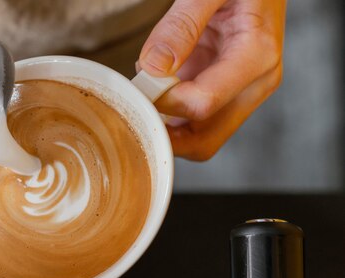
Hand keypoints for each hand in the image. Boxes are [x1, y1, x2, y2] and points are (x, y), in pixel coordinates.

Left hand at [138, 0, 285, 160]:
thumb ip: (182, 23)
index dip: (164, 100)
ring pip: (198, 138)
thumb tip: (154, 66)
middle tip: (135, 107)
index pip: (203, 103)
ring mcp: (239, 91)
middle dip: (164, 134)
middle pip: (204, 141)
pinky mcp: (224, 91)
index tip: (140, 82)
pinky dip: (168, 114)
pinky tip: (152, 90)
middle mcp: (254, 83)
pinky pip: (193, 120)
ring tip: (143, 95)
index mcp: (256, 56)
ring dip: (165, 127)